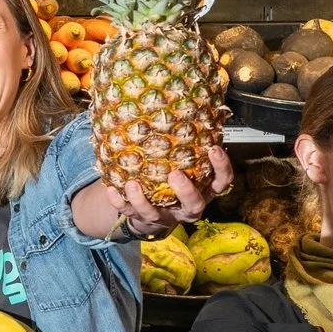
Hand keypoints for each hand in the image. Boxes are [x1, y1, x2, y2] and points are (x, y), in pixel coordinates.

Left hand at [102, 148, 235, 237]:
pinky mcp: (143, 220)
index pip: (221, 183)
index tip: (214, 149)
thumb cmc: (172, 182)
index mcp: (202, 192)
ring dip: (143, 200)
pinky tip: (111, 190)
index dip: (222, 168)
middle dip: (186, 191)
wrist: (151, 214)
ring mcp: (165, 217)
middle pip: (194, 204)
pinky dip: (119, 202)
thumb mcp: (187, 168)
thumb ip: (190, 149)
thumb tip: (190, 111)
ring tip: (132, 183)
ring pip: (156, 214)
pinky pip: (130, 214)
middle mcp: (187, 208)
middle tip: (175, 174)